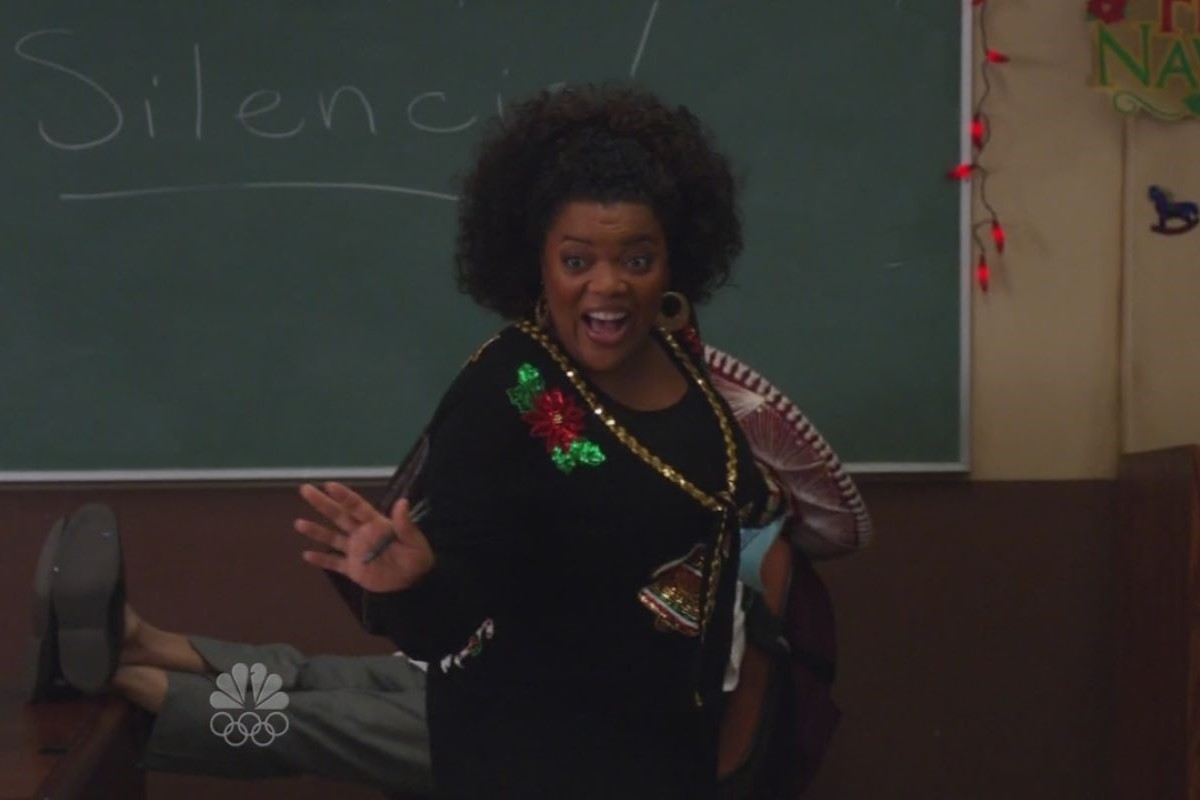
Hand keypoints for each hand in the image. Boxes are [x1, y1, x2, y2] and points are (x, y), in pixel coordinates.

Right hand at [295, 482, 433, 592]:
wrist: (413, 583)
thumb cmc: (416, 558)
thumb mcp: (414, 541)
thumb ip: (405, 524)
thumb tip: (403, 501)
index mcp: (376, 524)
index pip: (357, 507)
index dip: (344, 496)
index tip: (329, 485)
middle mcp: (362, 534)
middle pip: (339, 516)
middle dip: (322, 503)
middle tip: (305, 489)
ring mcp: (355, 551)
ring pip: (332, 538)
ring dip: (316, 530)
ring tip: (298, 523)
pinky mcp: (352, 569)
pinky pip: (334, 563)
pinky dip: (321, 560)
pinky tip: (306, 555)